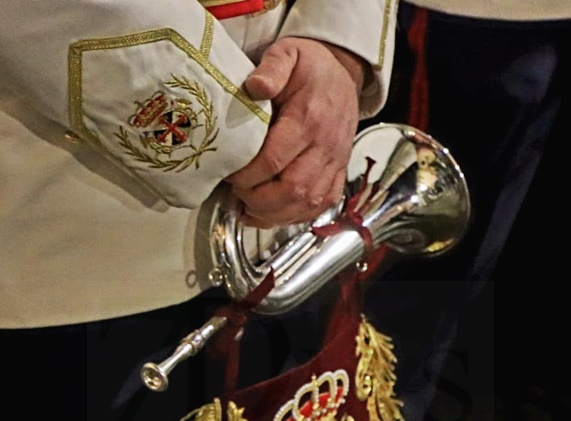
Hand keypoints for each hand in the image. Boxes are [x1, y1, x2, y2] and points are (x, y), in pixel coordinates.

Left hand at [226, 37, 365, 227]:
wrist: (342, 75)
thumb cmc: (309, 67)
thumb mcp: (288, 53)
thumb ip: (272, 67)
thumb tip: (254, 86)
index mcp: (308, 119)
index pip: (274, 160)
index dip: (247, 175)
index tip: (228, 174)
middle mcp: (325, 146)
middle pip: (291, 189)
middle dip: (257, 199)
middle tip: (236, 193)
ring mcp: (334, 162)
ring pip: (306, 203)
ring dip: (273, 214)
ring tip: (247, 209)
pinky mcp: (338, 173)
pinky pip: (320, 206)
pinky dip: (294, 217)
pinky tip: (271, 215)